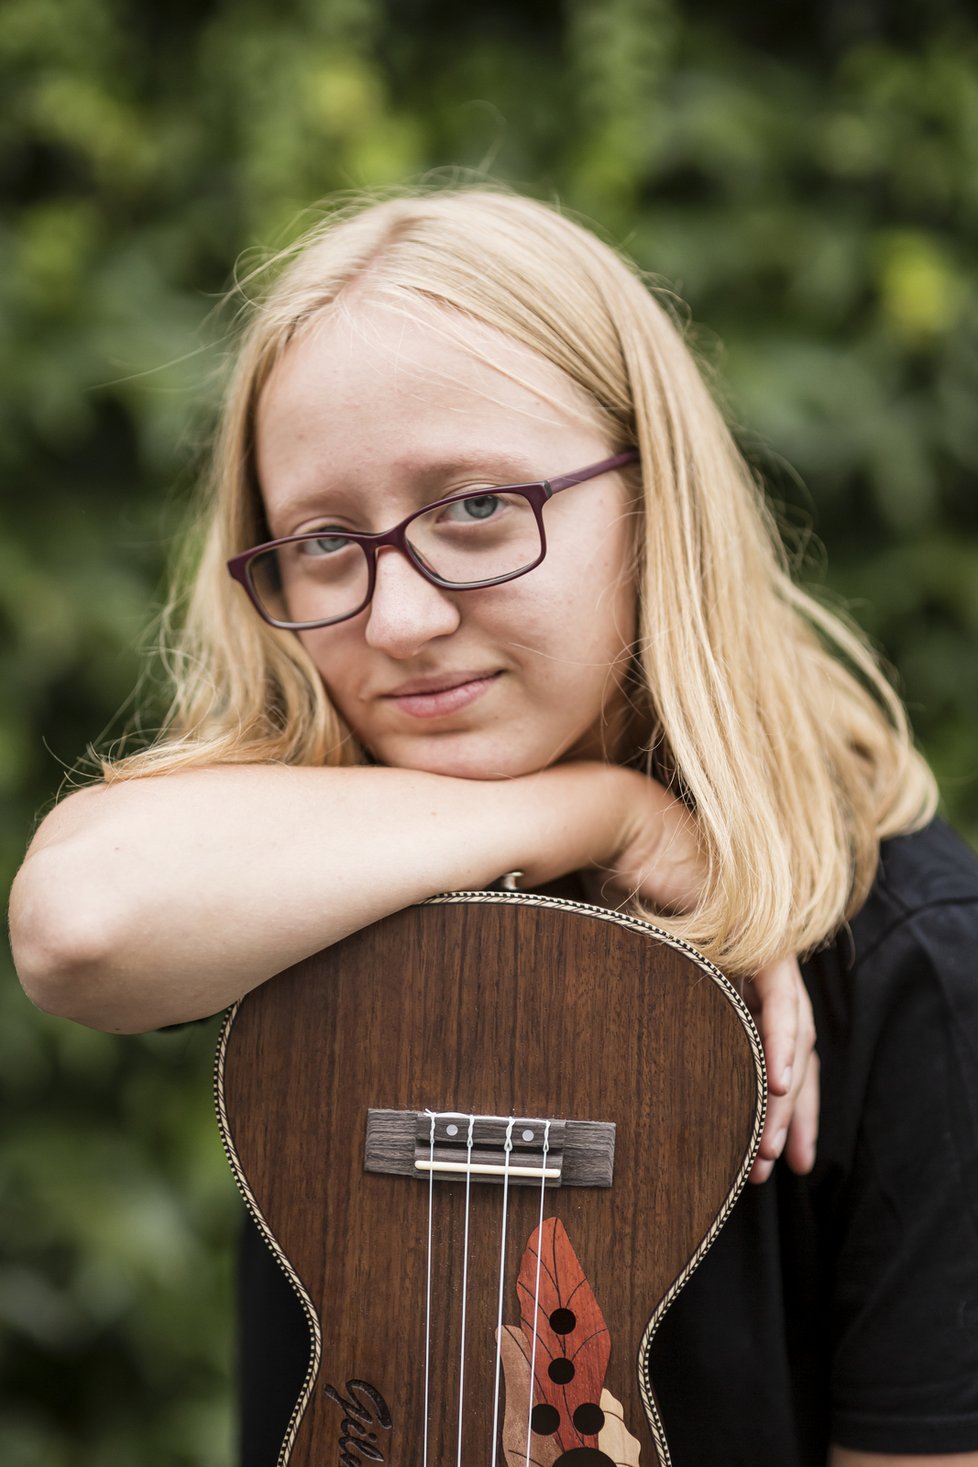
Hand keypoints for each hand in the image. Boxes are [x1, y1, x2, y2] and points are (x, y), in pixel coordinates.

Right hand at [593, 769, 818, 1185]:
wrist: (605, 829)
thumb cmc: (600, 890)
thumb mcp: (622, 969)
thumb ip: (634, 1009)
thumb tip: (600, 1070)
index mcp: (721, 971)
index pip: (755, 1045)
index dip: (757, 1103)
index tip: (751, 1156)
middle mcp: (747, 960)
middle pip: (784, 1048)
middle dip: (787, 1117)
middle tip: (778, 1169)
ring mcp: (758, 941)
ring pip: (792, 1032)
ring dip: (786, 1094)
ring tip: (773, 1145)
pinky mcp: (758, 928)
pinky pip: (781, 996)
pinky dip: (781, 1041)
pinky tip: (777, 1085)